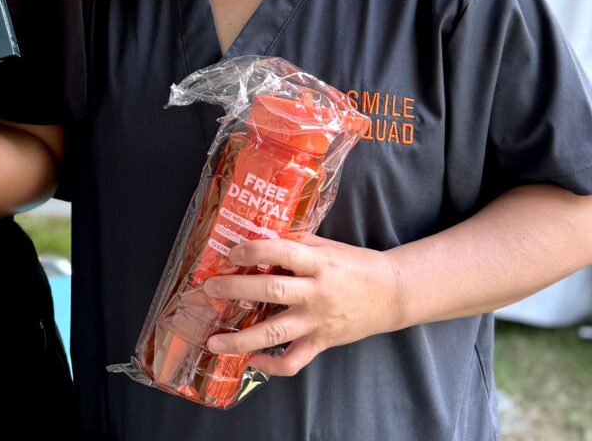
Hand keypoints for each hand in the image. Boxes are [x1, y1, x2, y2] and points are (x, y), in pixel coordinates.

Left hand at [202, 234, 401, 375]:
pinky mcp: (322, 343)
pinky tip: (249, 361)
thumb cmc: (353, 263)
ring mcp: (318, 321)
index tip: (231, 251)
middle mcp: (317, 293)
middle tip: (209, 287)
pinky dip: (270, 365)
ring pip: (276, 333)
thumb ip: (295, 243)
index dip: (255, 251)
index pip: (283, 253)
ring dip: (241, 338)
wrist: (390, 293)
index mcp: (319, 263)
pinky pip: (293, 361)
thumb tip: (256, 234)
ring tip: (213, 340)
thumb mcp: (326, 246)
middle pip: (272, 292)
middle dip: (236, 289)